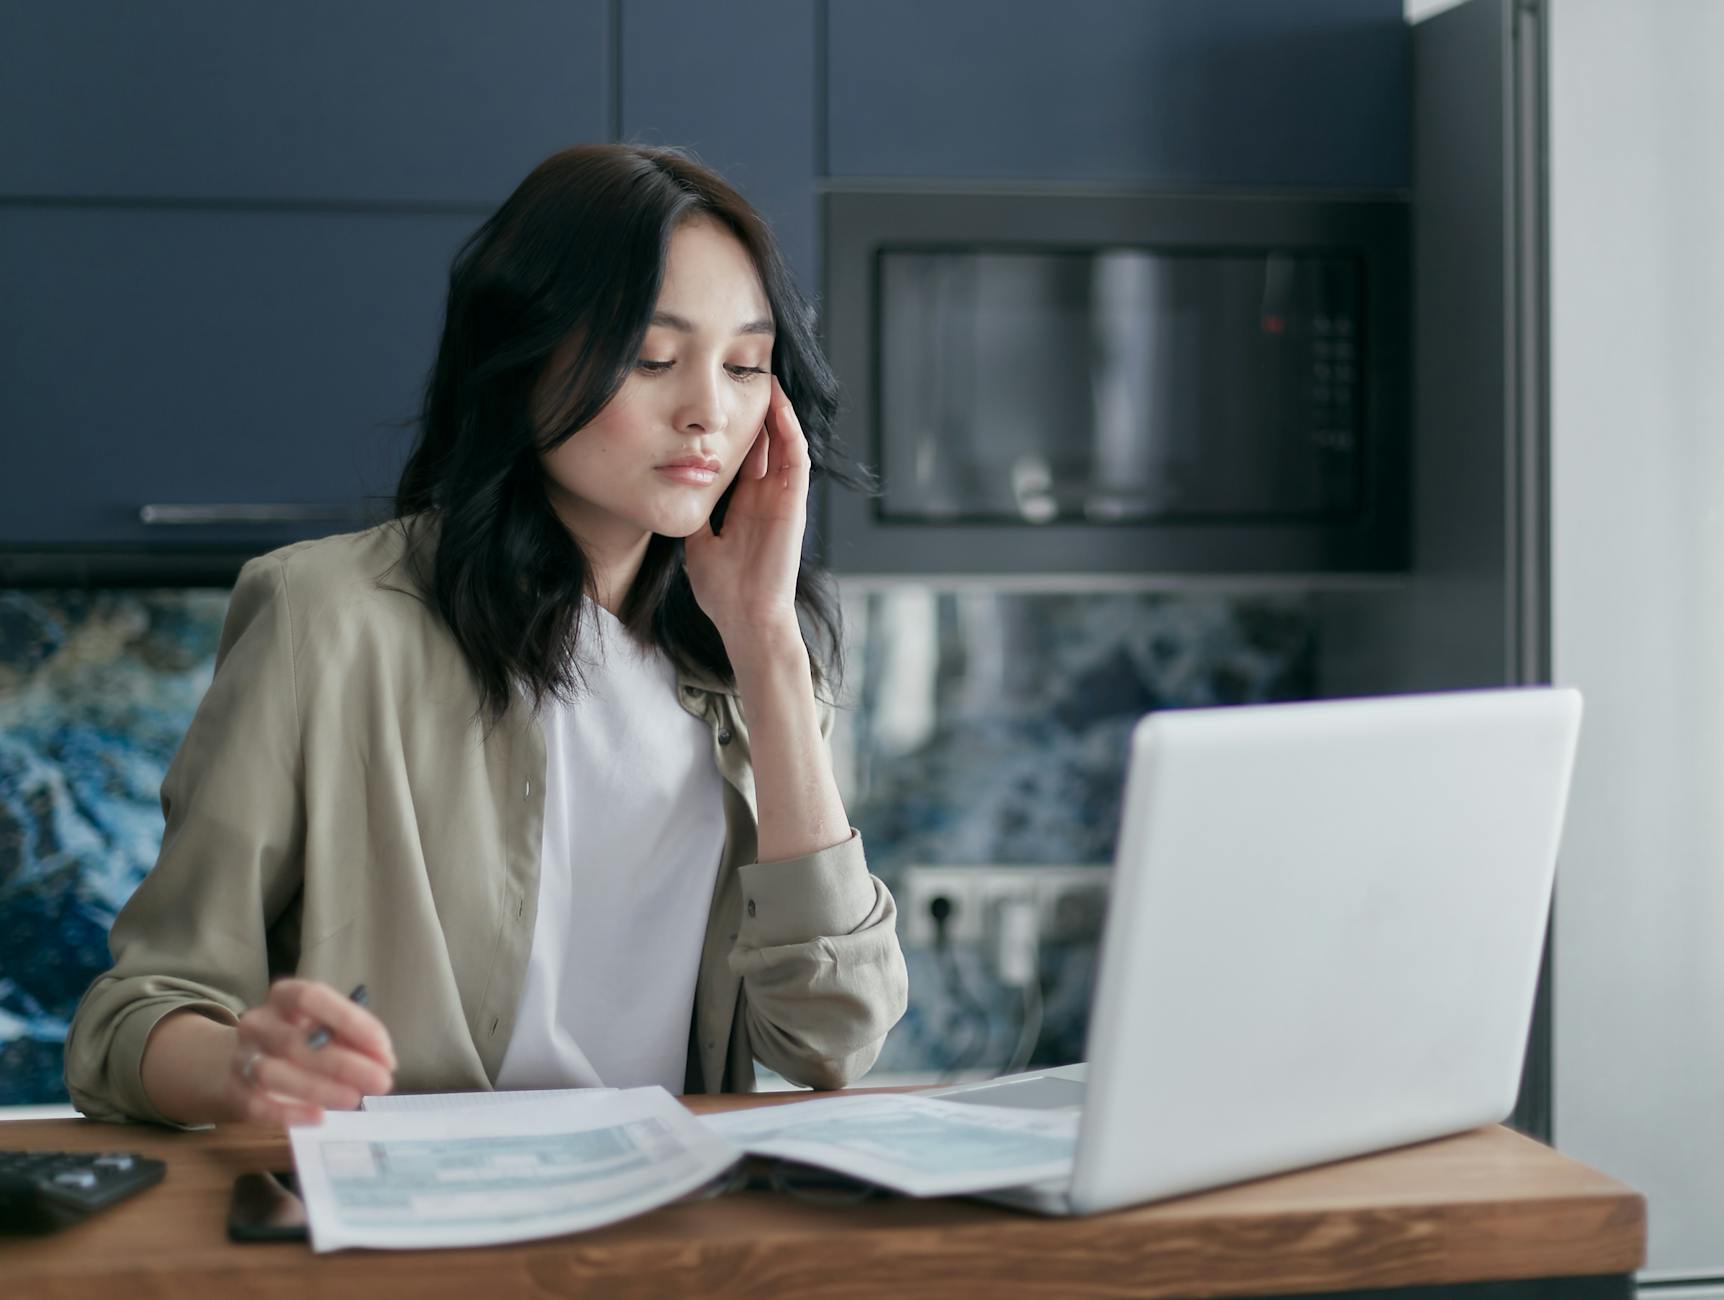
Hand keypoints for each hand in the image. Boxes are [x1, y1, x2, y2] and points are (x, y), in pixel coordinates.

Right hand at [226, 978, 395, 1126]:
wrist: (243, 1059)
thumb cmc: (300, 1038)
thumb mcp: (325, 1027)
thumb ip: (352, 1038)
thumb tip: (384, 1061)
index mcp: (284, 997)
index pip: (311, 997)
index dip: (349, 1021)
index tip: (383, 1047)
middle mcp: (258, 1023)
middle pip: (295, 1042)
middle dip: (343, 1064)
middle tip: (382, 1082)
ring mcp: (242, 1057)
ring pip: (272, 1073)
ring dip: (318, 1088)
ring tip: (354, 1099)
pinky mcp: (235, 1092)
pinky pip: (256, 1106)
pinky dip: (288, 1113)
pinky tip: (319, 1116)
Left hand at [684, 375, 808, 655]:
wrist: (744, 617)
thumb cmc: (722, 590)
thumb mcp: (698, 542)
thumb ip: (695, 515)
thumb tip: (674, 491)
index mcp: (747, 505)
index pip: (746, 455)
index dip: (738, 428)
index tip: (722, 401)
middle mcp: (767, 497)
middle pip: (767, 442)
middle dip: (759, 411)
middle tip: (746, 375)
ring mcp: (783, 499)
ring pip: (785, 443)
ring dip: (779, 412)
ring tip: (768, 379)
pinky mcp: (795, 504)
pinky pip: (797, 459)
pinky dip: (790, 431)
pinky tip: (779, 406)